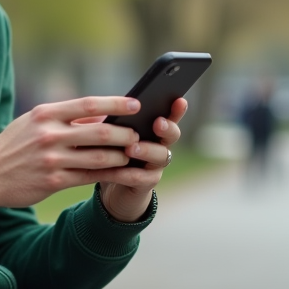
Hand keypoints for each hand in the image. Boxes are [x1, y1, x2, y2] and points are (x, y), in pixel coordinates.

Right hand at [0, 97, 142, 209]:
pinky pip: (91, 177)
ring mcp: (52, 159)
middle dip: (125, 133)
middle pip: (100, 131)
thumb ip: (64, 117)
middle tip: (138, 135)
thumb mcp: (33, 122)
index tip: (136, 104)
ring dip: (121, 156)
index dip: (116, 103)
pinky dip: (110, 174)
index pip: (88, 104)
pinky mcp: (54, 181)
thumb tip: (98, 114)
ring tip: (133, 154)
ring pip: (99, 156)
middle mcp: (50, 134)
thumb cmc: (13, 146)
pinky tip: (122, 172)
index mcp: (45, 114)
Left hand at [98, 98, 187, 222]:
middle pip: (172, 135)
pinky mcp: (146, 184)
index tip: (180, 100)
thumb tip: (107, 107)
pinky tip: (111, 169)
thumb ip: (115, 122)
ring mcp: (156, 166)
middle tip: (157, 123)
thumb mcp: (112, 135)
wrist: (112, 188)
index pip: (170, 116)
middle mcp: (160, 146)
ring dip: (146, 150)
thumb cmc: (113, 153)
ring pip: (160, 156)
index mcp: (154, 130)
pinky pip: (139, 177)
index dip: (177, 109)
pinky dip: (124, 173)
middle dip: (167, 128)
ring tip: (131, 148)